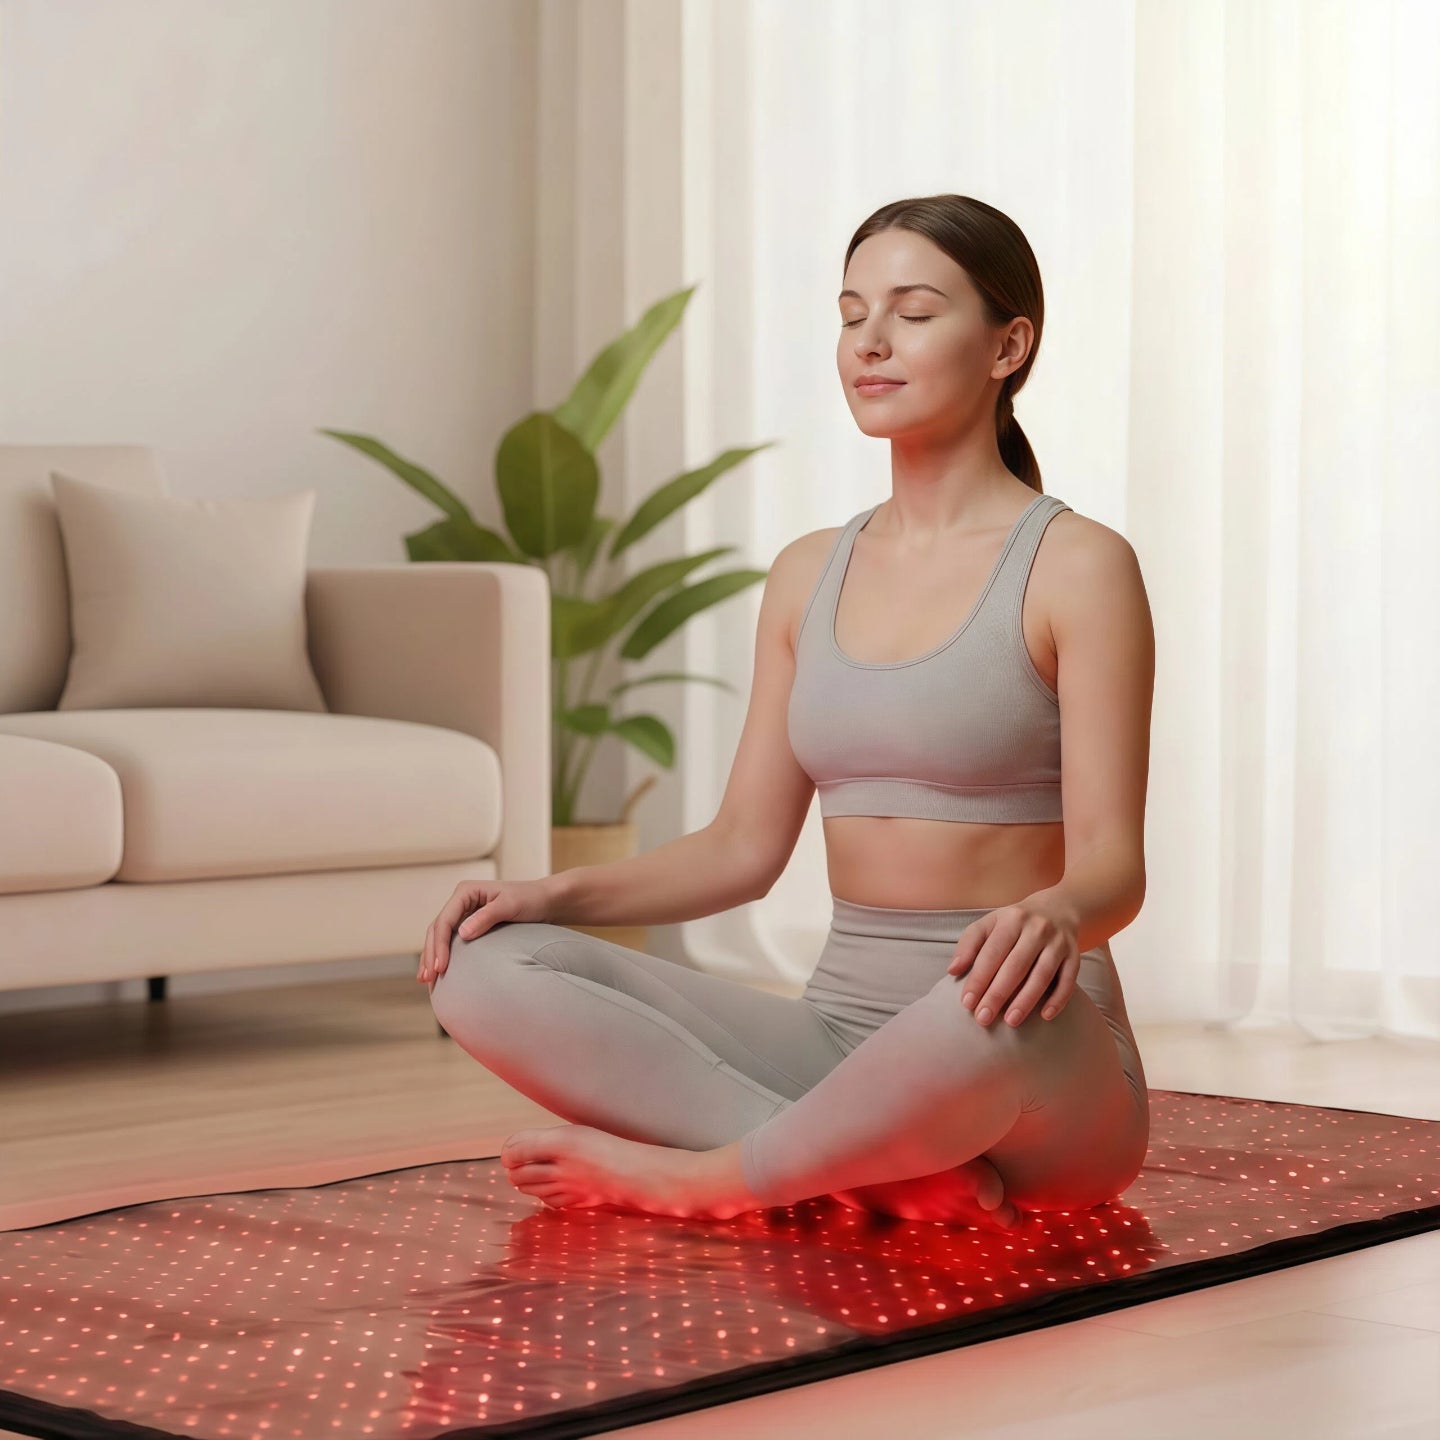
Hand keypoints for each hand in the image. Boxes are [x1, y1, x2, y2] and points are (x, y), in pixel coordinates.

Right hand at [417, 877, 553, 986]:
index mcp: (466, 891)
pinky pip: (450, 940)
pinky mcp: (470, 924)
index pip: (445, 920)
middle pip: (437, 929)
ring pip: (439, 936)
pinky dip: (442, 955)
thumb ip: (486, 917)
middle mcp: (461, 900)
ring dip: (431, 956)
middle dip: (430, 954)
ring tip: (426, 980)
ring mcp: (464, 912)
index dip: (439, 945)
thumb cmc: (530, 900)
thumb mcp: (510, 906)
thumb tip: (462, 933)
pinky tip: (439, 972)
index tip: (441, 968)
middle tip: (427, 979)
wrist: (546, 901)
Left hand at [946, 895, 1079, 1027]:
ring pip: (1042, 975)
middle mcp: (1036, 929)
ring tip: (1010, 1021)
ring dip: (1026, 1000)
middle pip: (1015, 966)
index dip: (979, 978)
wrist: (1058, 909)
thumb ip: (969, 945)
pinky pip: (1068, 980)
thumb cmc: (1015, 923)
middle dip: (998, 994)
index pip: (992, 953)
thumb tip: (952, 971)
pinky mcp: (1074, 956)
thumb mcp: (989, 924)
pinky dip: (1058, 999)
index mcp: (1011, 920)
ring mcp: (1058, 942)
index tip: (967, 1003)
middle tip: (984, 1018)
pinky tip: (1045, 1016)